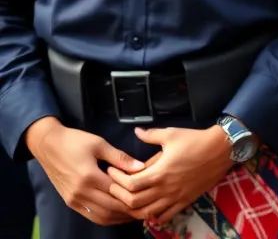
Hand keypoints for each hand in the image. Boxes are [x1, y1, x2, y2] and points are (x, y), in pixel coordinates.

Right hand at [25, 117, 143, 224]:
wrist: (48, 145)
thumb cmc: (75, 141)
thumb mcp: (99, 144)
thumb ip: (120, 157)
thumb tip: (141, 167)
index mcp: (89, 177)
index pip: (117, 192)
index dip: (133, 195)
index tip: (148, 195)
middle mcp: (80, 192)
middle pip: (110, 207)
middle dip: (129, 210)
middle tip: (145, 206)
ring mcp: (73, 199)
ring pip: (101, 215)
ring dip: (118, 217)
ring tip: (134, 212)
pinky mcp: (69, 202)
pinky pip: (90, 215)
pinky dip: (105, 217)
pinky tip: (117, 213)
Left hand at [106, 126, 234, 224]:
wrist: (222, 149)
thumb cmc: (196, 140)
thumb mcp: (171, 134)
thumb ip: (151, 135)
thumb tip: (136, 131)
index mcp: (159, 172)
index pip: (130, 184)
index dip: (117, 180)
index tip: (111, 172)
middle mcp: (165, 189)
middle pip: (134, 203)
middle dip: (119, 197)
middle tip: (114, 187)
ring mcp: (175, 197)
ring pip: (147, 213)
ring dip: (134, 210)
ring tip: (128, 200)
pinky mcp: (185, 201)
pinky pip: (165, 217)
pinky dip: (153, 217)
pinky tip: (149, 209)